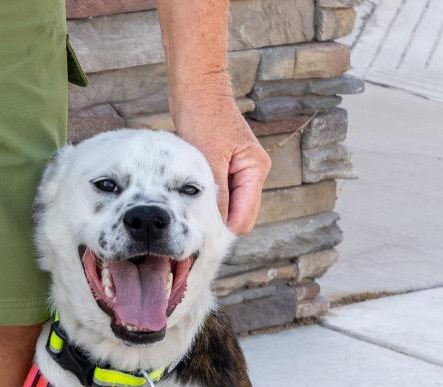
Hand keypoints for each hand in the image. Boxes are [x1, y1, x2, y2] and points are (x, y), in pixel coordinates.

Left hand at [172, 83, 270, 234]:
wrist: (196, 88)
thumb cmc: (203, 116)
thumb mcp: (210, 158)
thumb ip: (218, 193)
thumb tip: (220, 227)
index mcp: (255, 170)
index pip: (244, 219)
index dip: (222, 232)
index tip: (197, 241)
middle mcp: (251, 174)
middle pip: (239, 218)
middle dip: (217, 229)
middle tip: (189, 238)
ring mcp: (239, 173)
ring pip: (228, 210)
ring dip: (210, 216)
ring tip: (187, 219)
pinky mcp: (225, 170)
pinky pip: (218, 198)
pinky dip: (205, 204)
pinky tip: (188, 205)